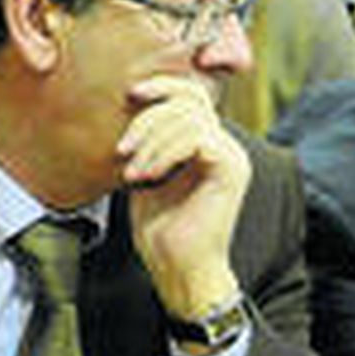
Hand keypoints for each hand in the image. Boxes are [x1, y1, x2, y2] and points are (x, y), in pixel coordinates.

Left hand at [120, 76, 250, 320]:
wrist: (178, 269)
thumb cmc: (161, 230)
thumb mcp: (148, 174)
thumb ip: (150, 141)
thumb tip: (134, 108)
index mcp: (208, 144)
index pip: (191, 96)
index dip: (162, 86)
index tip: (130, 94)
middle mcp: (225, 147)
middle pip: (189, 100)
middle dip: (148, 119)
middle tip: (122, 151)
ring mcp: (231, 157)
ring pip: (190, 118)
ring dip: (151, 142)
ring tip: (133, 173)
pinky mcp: (231, 170)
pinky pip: (197, 139)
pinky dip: (165, 153)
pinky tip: (148, 176)